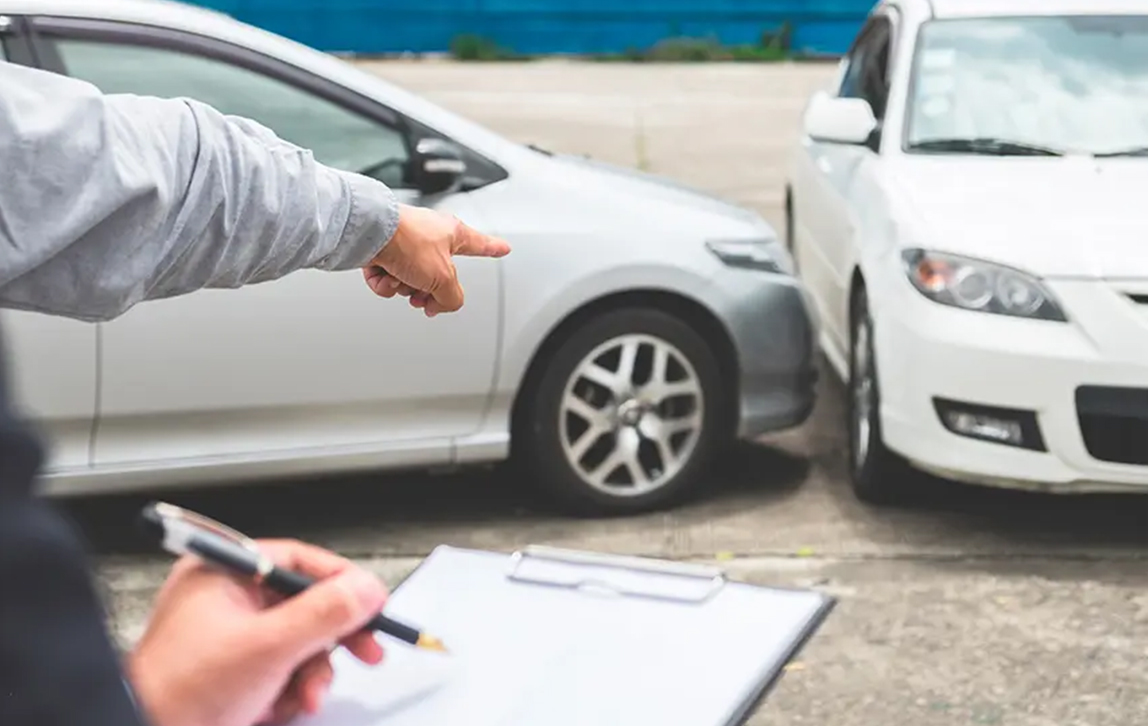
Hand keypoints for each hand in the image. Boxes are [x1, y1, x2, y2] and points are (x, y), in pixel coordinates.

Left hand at [126, 540, 388, 725]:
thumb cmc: (180, 693)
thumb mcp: (268, 646)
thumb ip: (325, 614)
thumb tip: (367, 589)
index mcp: (223, 574)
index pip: (299, 561)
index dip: (342, 582)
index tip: (373, 603)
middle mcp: (226, 599)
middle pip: (305, 604)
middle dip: (332, 637)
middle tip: (367, 649)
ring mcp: (230, 637)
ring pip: (299, 642)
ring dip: (312, 672)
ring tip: (306, 695)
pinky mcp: (233, 672)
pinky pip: (282, 670)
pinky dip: (290, 691)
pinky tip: (280, 706)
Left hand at [363, 203, 509, 316]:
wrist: (368, 232)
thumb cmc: (405, 240)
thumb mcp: (443, 277)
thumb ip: (452, 297)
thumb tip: (443, 304)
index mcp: (452, 234)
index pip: (479, 245)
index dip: (493, 249)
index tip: (503, 248)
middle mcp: (429, 236)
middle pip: (438, 276)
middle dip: (427, 290)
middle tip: (422, 297)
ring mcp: (404, 244)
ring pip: (411, 280)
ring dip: (404, 286)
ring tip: (398, 279)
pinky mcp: (382, 250)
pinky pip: (389, 278)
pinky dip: (385, 282)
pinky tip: (384, 276)